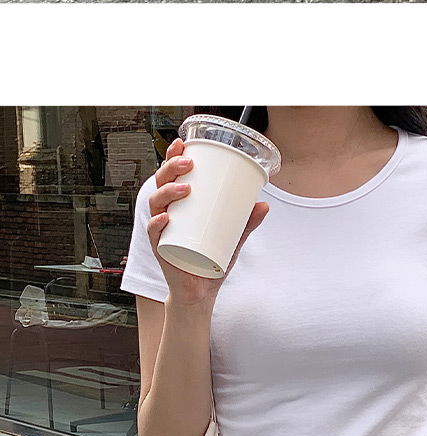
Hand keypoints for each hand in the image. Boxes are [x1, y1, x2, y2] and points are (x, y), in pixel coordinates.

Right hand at [147, 138, 269, 301]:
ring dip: (167, 192)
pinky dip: (157, 224)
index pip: (172, 175)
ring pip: (155, 204)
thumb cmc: (212, 259)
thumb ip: (247, 222)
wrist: (202, 292)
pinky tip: (165, 218)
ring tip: (185, 189)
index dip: (173, 157)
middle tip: (189, 164)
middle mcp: (167, 213)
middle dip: (171, 169)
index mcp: (180, 204)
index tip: (182, 143)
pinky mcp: (160, 250)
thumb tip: (264, 205)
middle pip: (161, 183)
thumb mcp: (233, 237)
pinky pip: (153, 233)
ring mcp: (162, 231)